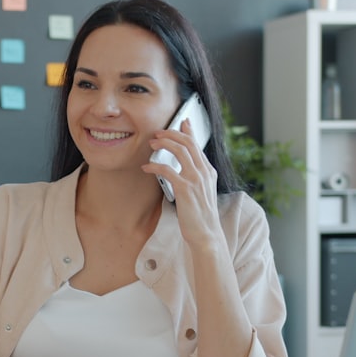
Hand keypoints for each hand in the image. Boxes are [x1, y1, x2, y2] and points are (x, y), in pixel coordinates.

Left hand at [143, 119, 220, 245]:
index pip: (198, 144)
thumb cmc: (200, 216)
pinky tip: (146, 167)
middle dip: (171, 134)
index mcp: (209, 172)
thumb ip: (195, 177)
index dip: (188, 131)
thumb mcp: (201, 192)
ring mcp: (196, 179)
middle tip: (157, 133)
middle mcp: (204, 172)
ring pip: (179, 150)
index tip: (181, 122)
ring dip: (163, 144)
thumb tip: (182, 167)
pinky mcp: (185, 189)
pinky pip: (167, 170)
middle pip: (188, 143)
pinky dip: (154, 166)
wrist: (206, 234)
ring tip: (151, 143)